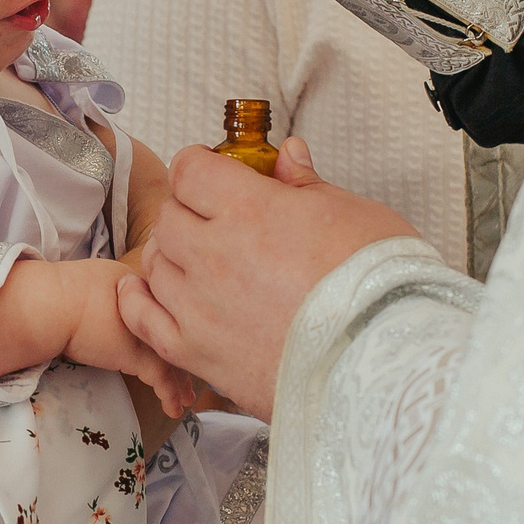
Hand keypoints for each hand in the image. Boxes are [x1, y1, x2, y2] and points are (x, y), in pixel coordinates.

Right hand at [59, 258, 197, 422]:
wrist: (51, 304)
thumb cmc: (56, 294)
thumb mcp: (87, 284)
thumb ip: (104, 296)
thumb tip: (98, 310)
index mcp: (135, 283)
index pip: (161, 308)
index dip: (171, 326)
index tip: (176, 340)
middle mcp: (148, 305)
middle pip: (175, 331)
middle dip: (183, 354)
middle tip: (189, 375)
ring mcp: (146, 329)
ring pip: (173, 357)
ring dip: (180, 380)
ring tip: (185, 398)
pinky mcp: (139, 354)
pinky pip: (163, 379)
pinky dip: (169, 395)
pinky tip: (172, 408)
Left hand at [117, 139, 417, 418]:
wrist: (384, 368)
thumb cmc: (381, 289)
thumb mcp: (355, 215)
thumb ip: (308, 184)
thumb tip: (288, 155)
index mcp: (251, 210)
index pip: (191, 169)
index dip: (202, 167)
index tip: (217, 174)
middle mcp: (213, 254)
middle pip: (169, 216)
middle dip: (188, 210)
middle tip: (216, 219)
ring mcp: (200, 306)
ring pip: (155, 265)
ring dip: (171, 256)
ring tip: (199, 260)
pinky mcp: (198, 354)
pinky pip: (144, 320)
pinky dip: (139, 302)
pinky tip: (145, 291)